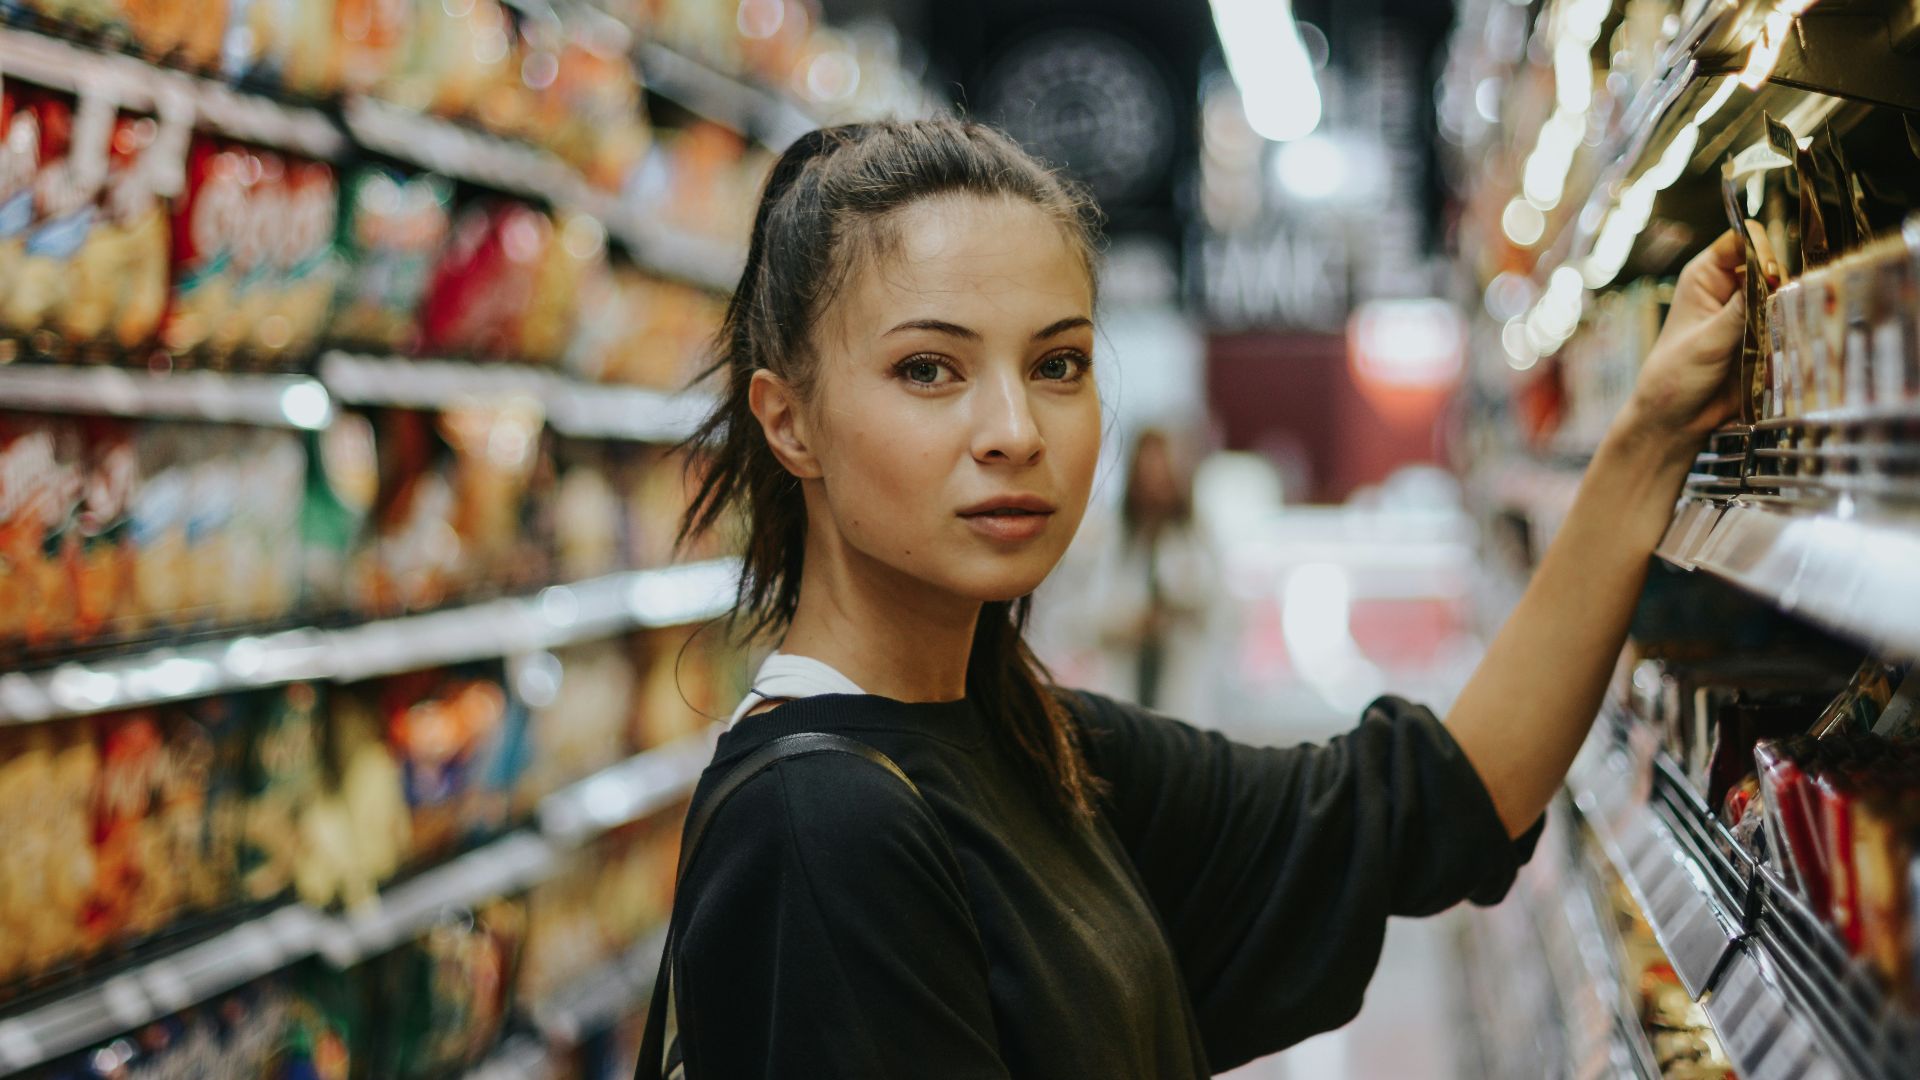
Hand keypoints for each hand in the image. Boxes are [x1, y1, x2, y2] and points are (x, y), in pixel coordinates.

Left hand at [1619, 223, 1780, 453]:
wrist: (1677, 420)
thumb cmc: (1675, 377)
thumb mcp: (1706, 341)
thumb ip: (1740, 310)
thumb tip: (1772, 280)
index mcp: (1705, 277)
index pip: (1741, 240)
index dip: (1760, 249)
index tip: (1769, 274)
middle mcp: (1729, 288)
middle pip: (1771, 264)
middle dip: (1781, 281)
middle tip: (1779, 306)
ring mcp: (1749, 312)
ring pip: (1786, 293)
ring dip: (1791, 307)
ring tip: (1785, 327)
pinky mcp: (1764, 336)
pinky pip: (1790, 321)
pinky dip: (1795, 328)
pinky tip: (1794, 340)